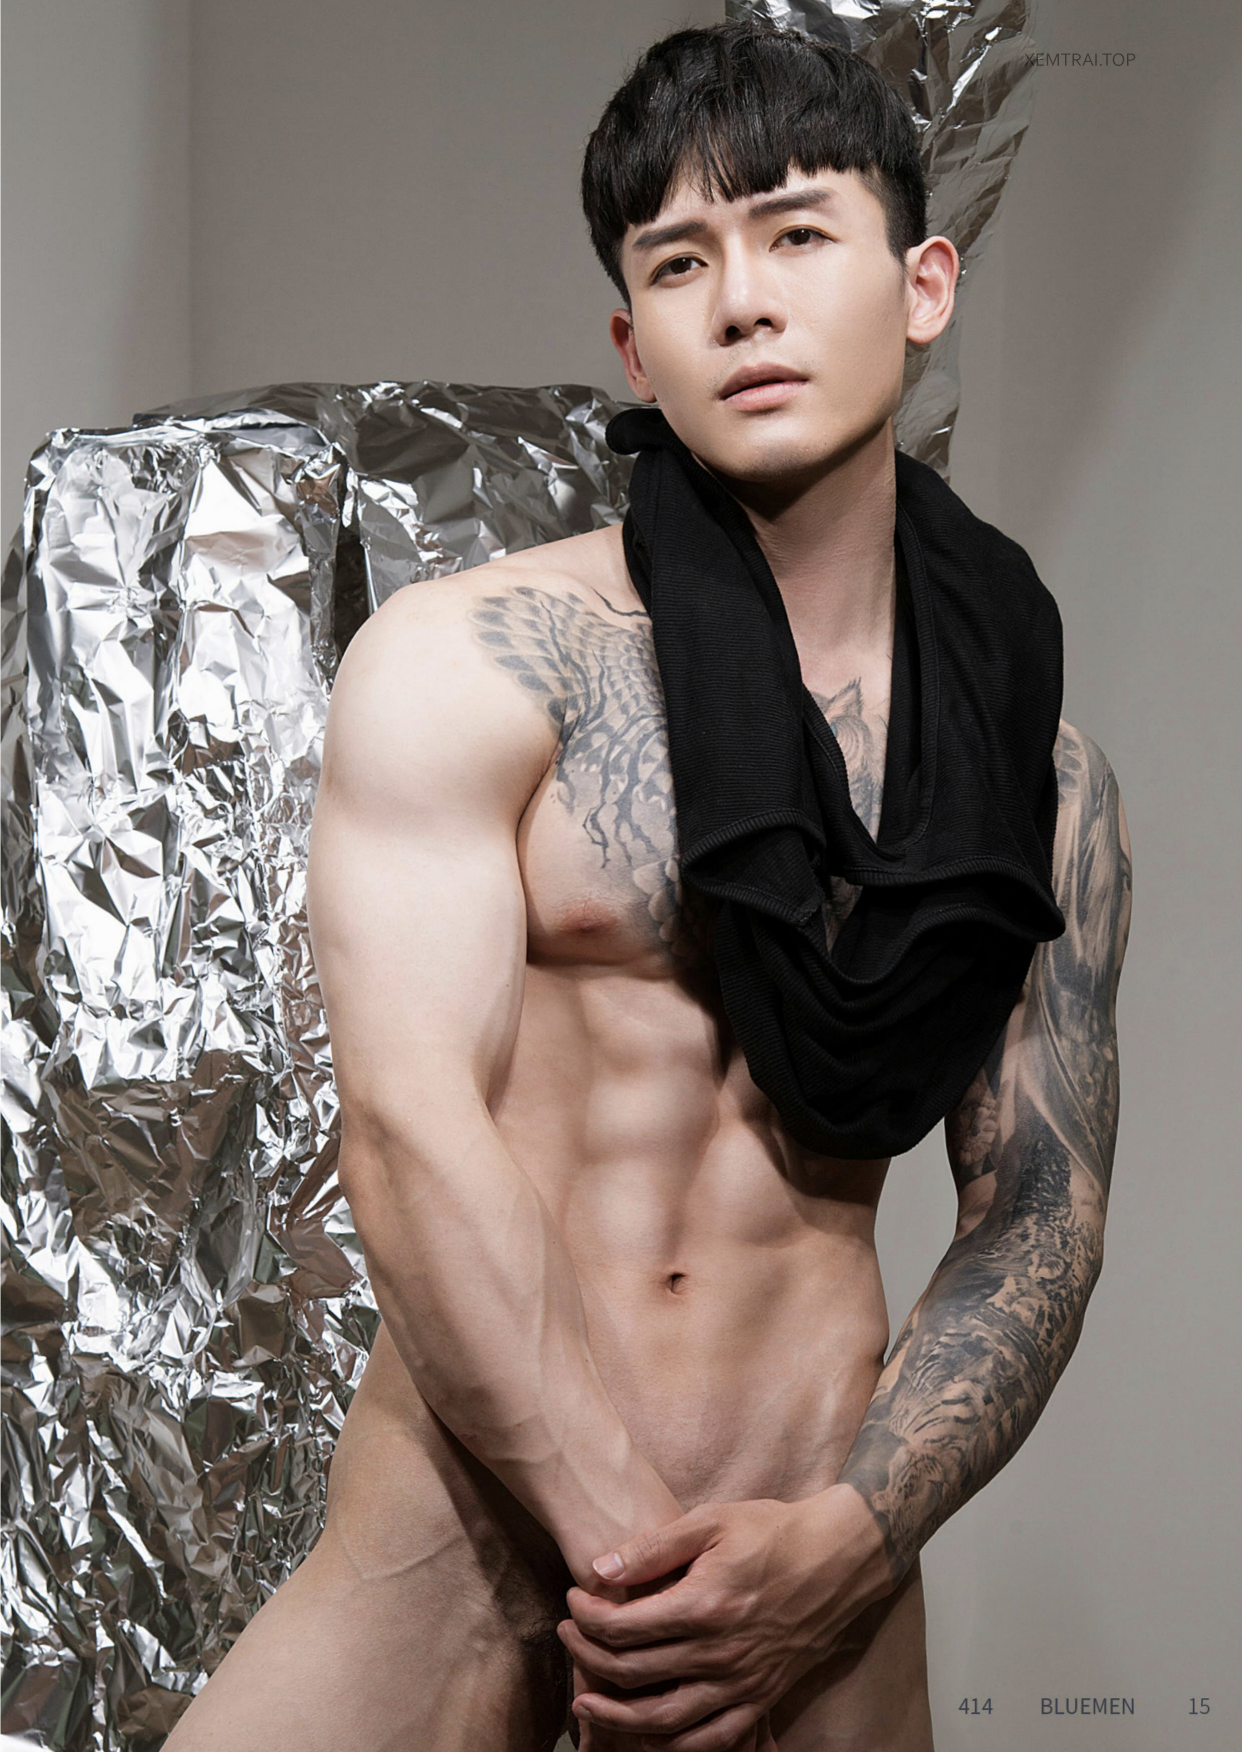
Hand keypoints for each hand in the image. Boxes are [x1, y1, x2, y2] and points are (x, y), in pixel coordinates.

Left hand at [558, 1487, 890, 1750]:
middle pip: (636, 1672)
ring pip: (665, 1719)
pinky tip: (649, 1735)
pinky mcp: (762, 1698)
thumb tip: (601, 1568)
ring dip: (618, 1715)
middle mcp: (721, 1652)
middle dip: (589, 1657)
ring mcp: (743, 1682)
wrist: (838, 1558)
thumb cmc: (772, 1531)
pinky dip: (675, 1745)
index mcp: (704, 1605)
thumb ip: (654, 1547)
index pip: (624, 1626)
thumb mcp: (711, 1521)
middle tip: (567, 1637)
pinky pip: (712, 1738)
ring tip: (585, 1703)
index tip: (573, 1599)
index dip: (587, 1616)